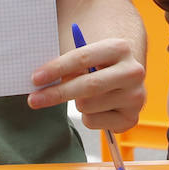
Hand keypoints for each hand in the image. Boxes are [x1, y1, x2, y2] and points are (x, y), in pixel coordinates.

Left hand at [27, 35, 145, 132]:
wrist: (126, 77)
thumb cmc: (97, 65)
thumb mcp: (87, 57)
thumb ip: (69, 65)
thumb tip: (40, 81)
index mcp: (120, 48)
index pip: (83, 58)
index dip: (57, 68)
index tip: (35, 79)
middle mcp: (133, 71)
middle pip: (87, 86)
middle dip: (57, 93)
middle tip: (33, 99)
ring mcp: (135, 96)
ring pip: (87, 105)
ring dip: (77, 103)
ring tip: (87, 95)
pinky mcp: (131, 118)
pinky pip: (93, 121)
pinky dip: (87, 117)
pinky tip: (98, 108)